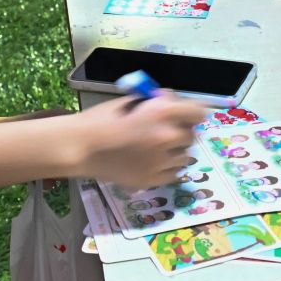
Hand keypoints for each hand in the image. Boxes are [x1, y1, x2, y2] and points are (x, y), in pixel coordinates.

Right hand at [73, 95, 209, 188]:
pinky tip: (152, 162)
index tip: (184, 116)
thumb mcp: (133, 101)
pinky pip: (174, 173)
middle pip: (192, 136)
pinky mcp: (153, 179)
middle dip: (181, 132)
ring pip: (185, 156)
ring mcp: (162, 161)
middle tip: (165, 133)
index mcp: (163, 111)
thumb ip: (158, 102)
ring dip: (175, 152)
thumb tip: (174, 103)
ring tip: (156, 150)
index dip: (192, 113)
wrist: (81, 146)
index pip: (199, 112)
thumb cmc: (102, 119)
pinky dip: (167, 168)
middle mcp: (168, 136)